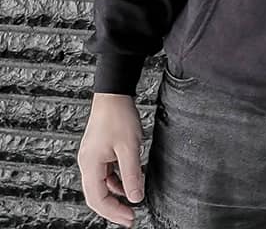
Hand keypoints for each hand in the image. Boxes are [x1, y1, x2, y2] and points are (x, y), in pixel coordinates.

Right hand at [77, 93, 145, 227]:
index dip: (113, 212)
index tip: (130, 218)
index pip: (97, 199)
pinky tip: (128, 180)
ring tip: (131, 200)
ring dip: (115, 194)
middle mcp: (87, 162)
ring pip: (101, 185)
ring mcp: (92, 157)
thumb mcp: (130, 147)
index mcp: (90, 164)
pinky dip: (116, 180)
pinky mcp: (98, 151)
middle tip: (130, 216)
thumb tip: (135, 197)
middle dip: (113, 208)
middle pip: (96, 195)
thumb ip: (132, 174)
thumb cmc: (119, 115)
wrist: (114, 93)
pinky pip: (105, 173)